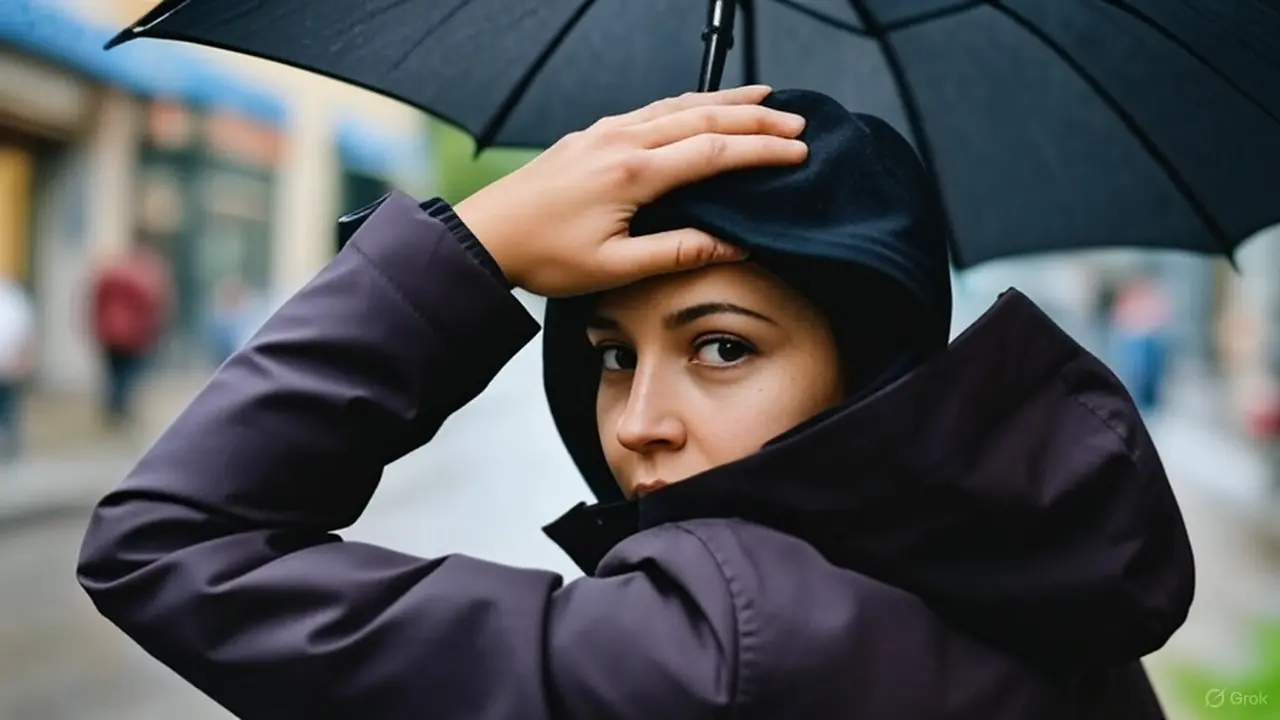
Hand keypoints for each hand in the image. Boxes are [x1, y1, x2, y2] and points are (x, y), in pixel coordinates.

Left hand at [454, 85, 807, 296]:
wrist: (487, 235)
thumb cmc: (545, 256)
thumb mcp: (614, 267)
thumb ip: (677, 253)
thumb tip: (733, 245)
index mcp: (632, 173)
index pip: (714, 152)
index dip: (762, 152)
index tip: (798, 153)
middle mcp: (621, 139)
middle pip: (704, 117)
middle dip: (756, 121)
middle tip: (797, 124)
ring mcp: (605, 130)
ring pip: (679, 104)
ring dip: (726, 101)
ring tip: (765, 101)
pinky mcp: (593, 133)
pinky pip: (653, 108)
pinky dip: (690, 103)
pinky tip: (703, 106)